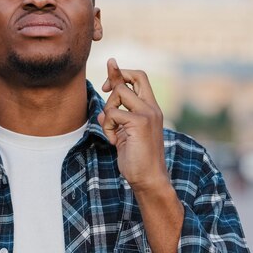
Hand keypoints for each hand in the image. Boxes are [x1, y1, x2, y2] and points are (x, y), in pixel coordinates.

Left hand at [97, 58, 168, 192]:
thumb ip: (117, 121)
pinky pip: (112, 113)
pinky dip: (107, 127)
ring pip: (119, 92)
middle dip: (114, 80)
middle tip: (104, 92)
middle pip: (134, 76)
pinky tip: (115, 141)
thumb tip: (101, 113)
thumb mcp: (124, 135)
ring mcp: (147, 114)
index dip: (121, 73)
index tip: (106, 81)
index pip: (140, 78)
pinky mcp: (140, 123)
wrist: (149, 180)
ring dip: (108, 111)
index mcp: (151, 109)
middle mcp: (152, 108)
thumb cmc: (137, 160)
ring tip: (113, 132)